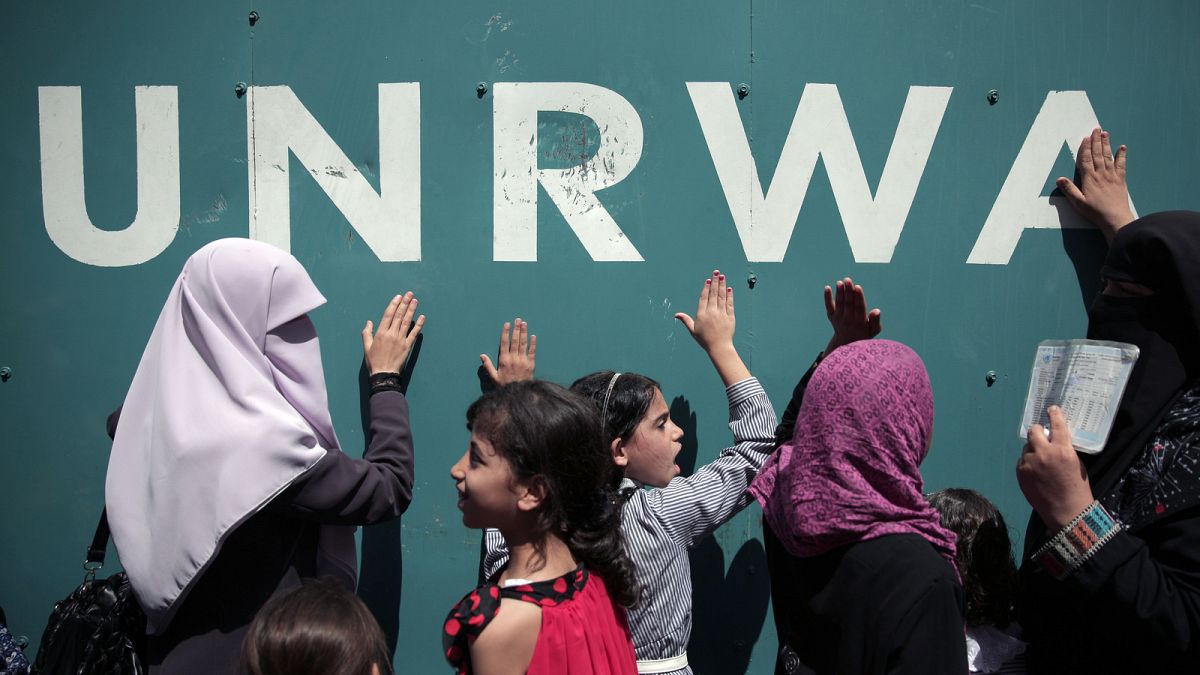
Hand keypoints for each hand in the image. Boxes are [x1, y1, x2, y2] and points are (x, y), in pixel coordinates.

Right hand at [362, 292, 424, 374]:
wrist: (384, 374)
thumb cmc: (374, 361)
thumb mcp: (366, 346)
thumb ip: (367, 333)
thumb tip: (369, 322)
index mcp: (381, 333)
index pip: (388, 315)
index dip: (394, 304)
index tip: (398, 297)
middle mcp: (391, 334)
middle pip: (399, 315)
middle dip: (404, 303)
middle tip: (409, 294)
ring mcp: (401, 339)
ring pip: (407, 322)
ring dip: (411, 310)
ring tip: (415, 301)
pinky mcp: (407, 346)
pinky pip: (414, 333)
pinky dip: (419, 325)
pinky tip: (422, 317)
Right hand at [481, 318, 535, 384]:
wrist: (519, 393)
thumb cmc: (505, 385)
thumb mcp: (494, 376)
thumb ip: (488, 365)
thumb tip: (481, 355)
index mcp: (504, 360)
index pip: (504, 343)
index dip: (506, 332)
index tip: (507, 324)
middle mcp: (514, 358)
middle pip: (515, 340)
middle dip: (516, 329)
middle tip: (517, 320)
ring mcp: (523, 360)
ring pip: (523, 344)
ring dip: (524, 332)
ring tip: (524, 323)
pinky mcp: (531, 364)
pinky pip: (532, 351)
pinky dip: (533, 343)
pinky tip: (533, 336)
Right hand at [675, 270, 750, 385]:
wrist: (719, 347)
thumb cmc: (704, 340)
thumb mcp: (693, 330)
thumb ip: (685, 320)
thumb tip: (676, 314)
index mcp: (702, 314)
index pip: (704, 298)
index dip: (706, 288)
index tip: (708, 280)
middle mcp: (712, 312)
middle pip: (713, 294)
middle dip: (715, 282)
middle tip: (716, 272)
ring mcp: (721, 314)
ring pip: (722, 297)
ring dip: (722, 285)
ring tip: (723, 276)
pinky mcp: (730, 317)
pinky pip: (730, 304)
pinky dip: (729, 296)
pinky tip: (729, 289)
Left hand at [824, 277, 881, 353]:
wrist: (846, 343)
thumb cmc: (863, 334)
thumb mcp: (873, 331)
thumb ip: (876, 321)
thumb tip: (877, 310)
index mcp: (860, 322)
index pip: (859, 307)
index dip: (858, 297)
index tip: (858, 287)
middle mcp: (848, 320)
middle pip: (848, 304)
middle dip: (848, 291)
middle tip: (847, 280)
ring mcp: (838, 318)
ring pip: (839, 303)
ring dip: (839, 292)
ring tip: (840, 282)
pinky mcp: (831, 316)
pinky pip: (829, 306)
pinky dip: (827, 297)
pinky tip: (827, 287)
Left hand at [1016, 406, 1094, 530]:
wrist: (1066, 511)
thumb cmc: (1077, 488)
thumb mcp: (1077, 464)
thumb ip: (1064, 449)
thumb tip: (1055, 440)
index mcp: (1063, 450)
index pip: (1057, 425)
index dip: (1054, 414)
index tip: (1051, 409)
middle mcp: (1044, 453)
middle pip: (1034, 431)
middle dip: (1038, 431)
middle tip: (1041, 434)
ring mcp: (1029, 463)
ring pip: (1027, 447)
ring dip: (1033, 450)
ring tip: (1041, 462)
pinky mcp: (1020, 472)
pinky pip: (1022, 460)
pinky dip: (1028, 462)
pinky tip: (1036, 472)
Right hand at [1057, 128, 1135, 242]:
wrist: (1115, 219)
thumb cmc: (1095, 212)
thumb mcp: (1078, 203)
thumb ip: (1069, 190)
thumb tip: (1059, 179)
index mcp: (1089, 179)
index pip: (1086, 160)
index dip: (1085, 148)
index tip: (1085, 138)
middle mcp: (1101, 174)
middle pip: (1098, 154)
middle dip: (1096, 141)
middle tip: (1096, 129)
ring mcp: (1112, 176)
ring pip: (1108, 156)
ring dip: (1106, 144)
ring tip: (1105, 133)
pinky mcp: (1121, 180)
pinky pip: (1121, 164)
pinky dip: (1122, 155)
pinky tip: (1122, 147)